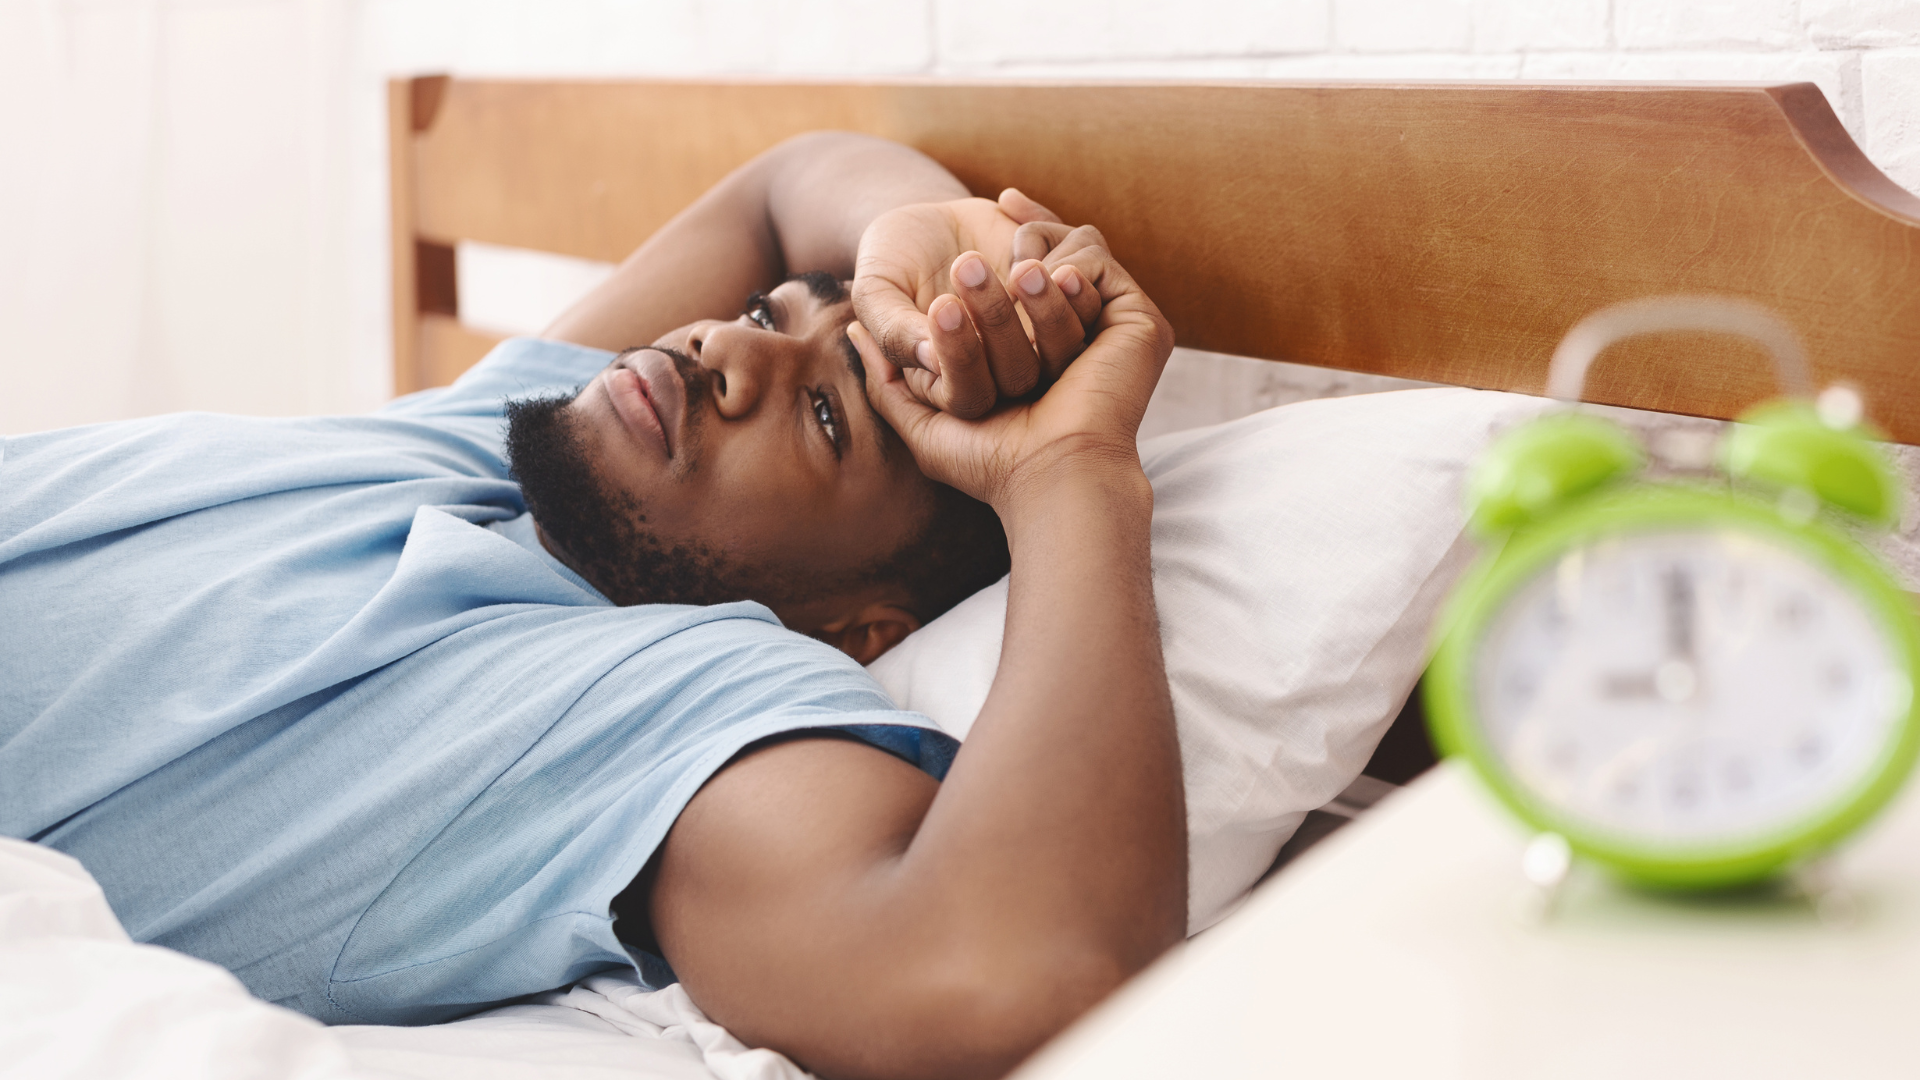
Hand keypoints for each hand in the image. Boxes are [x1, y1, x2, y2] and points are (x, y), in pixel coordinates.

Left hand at [849, 239, 1172, 511]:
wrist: (1051, 478)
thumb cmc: (990, 462)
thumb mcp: (924, 420)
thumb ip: (889, 378)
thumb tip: (851, 331)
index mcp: (1041, 357)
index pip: (1021, 286)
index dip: (1004, 246)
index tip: (986, 209)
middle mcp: (1082, 340)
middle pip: (1044, 266)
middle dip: (1015, 243)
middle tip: (968, 260)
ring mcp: (1113, 330)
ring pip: (1069, 262)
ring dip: (1030, 255)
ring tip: (1001, 272)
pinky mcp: (1140, 324)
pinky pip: (1099, 266)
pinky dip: (1066, 260)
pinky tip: (1037, 275)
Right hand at [852, 190, 1102, 419]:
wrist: (926, 220)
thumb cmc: (892, 263)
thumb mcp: (876, 290)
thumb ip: (892, 328)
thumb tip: (928, 358)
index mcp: (954, 384)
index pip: (969, 395)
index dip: (962, 356)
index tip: (941, 305)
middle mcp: (1004, 370)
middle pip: (1022, 373)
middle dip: (999, 320)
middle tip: (966, 263)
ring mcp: (1041, 336)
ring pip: (1068, 339)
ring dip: (1050, 300)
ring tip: (1021, 260)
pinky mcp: (1066, 295)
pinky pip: (1088, 288)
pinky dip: (1063, 252)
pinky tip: (1011, 208)